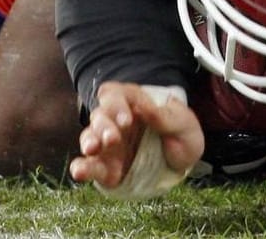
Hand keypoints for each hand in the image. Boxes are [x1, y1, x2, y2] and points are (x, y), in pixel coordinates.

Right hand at [69, 82, 203, 196]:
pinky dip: (82, 168)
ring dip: (90, 141)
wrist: (185, 164)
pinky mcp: (106, 168)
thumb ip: (164, 115)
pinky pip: (89, 166)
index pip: (116, 94)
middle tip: (114, 138)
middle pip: (100, 114)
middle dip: (104, 124)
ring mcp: (109, 145)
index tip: (127, 119)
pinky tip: (80, 171)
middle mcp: (117, 122)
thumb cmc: (183, 136)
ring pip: (90, 136)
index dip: (116, 103)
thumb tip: (144, 106)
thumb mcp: (184, 123)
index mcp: (135, 104)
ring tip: (93, 148)